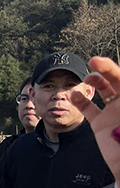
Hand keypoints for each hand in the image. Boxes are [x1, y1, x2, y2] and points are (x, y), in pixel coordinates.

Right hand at [70, 57, 119, 182]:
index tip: (98, 63)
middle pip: (116, 80)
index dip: (112, 68)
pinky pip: (89, 108)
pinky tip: (73, 96)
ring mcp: (114, 113)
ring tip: (86, 80)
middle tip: (92, 64)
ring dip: (95, 81)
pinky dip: (80, 101)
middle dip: (105, 70)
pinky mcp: (101, 124)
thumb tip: (94, 97)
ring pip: (105, 90)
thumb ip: (119, 105)